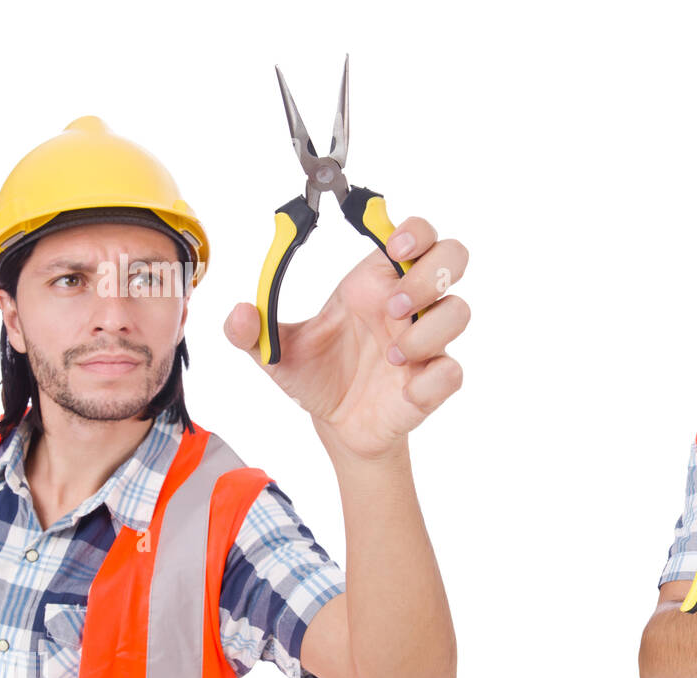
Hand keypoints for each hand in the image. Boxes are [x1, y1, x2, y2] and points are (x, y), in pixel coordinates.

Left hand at [224, 216, 469, 461]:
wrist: (336, 427)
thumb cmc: (318, 377)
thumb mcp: (277, 354)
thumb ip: (252, 332)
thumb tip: (237, 313)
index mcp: (373, 284)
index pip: (415, 235)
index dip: (414, 231)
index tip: (393, 246)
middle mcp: (407, 307)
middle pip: (453, 257)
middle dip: (430, 273)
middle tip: (393, 305)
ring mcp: (425, 342)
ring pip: (459, 311)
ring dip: (427, 330)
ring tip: (391, 356)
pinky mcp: (434, 381)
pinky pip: (453, 370)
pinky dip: (432, 376)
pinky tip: (404, 386)